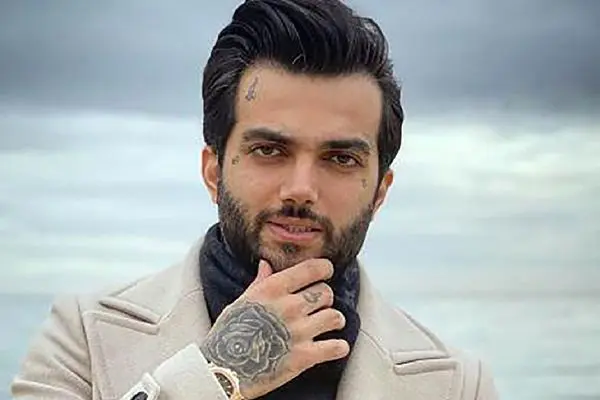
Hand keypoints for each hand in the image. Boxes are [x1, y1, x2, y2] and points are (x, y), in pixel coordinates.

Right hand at [200, 258, 348, 398]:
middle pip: (326, 293)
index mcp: (272, 289)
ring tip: (328, 325)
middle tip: (318, 306)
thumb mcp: (240, 302)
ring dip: (334, 321)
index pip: (311, 269)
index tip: (326, 272)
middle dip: (324, 298)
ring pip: (335, 317)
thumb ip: (259, 283)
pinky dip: (338, 347)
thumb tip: (266, 265)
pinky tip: (333, 347)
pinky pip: (337, 347)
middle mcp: (288, 307)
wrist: (221, 372)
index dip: (324, 268)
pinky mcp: (304, 357)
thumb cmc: (228, 336)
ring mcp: (298, 332)